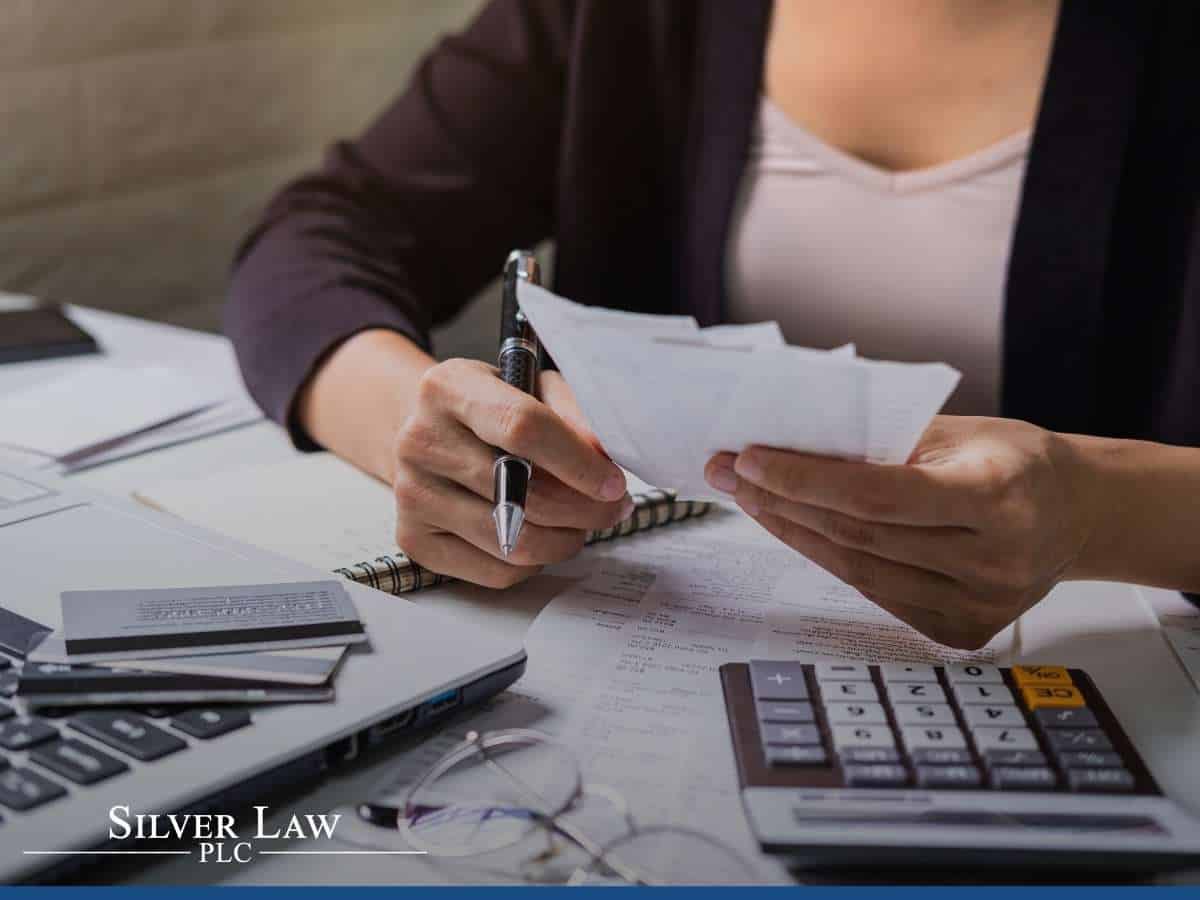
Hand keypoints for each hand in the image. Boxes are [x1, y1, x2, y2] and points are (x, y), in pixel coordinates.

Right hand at [392, 359, 629, 587]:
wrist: (429, 432)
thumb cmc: (491, 409)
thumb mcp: (533, 388)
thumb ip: (572, 415)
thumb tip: (604, 461)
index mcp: (449, 389)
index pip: (522, 428)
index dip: (578, 462)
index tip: (613, 482)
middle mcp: (420, 440)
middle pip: (523, 495)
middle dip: (585, 509)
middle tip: (613, 507)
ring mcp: (412, 494)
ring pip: (514, 542)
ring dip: (566, 540)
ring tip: (581, 522)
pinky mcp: (415, 539)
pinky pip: (496, 571)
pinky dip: (534, 562)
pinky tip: (541, 536)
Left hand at [704, 416, 1098, 649]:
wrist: (1077, 515)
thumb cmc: (1014, 462)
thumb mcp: (960, 432)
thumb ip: (887, 441)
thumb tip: (794, 443)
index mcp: (999, 497)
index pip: (880, 495)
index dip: (807, 479)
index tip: (751, 459)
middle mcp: (993, 562)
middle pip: (859, 536)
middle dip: (781, 501)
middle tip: (728, 472)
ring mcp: (978, 606)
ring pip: (857, 570)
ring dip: (792, 532)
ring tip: (749, 498)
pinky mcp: (961, 631)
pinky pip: (874, 592)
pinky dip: (829, 558)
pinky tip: (794, 529)